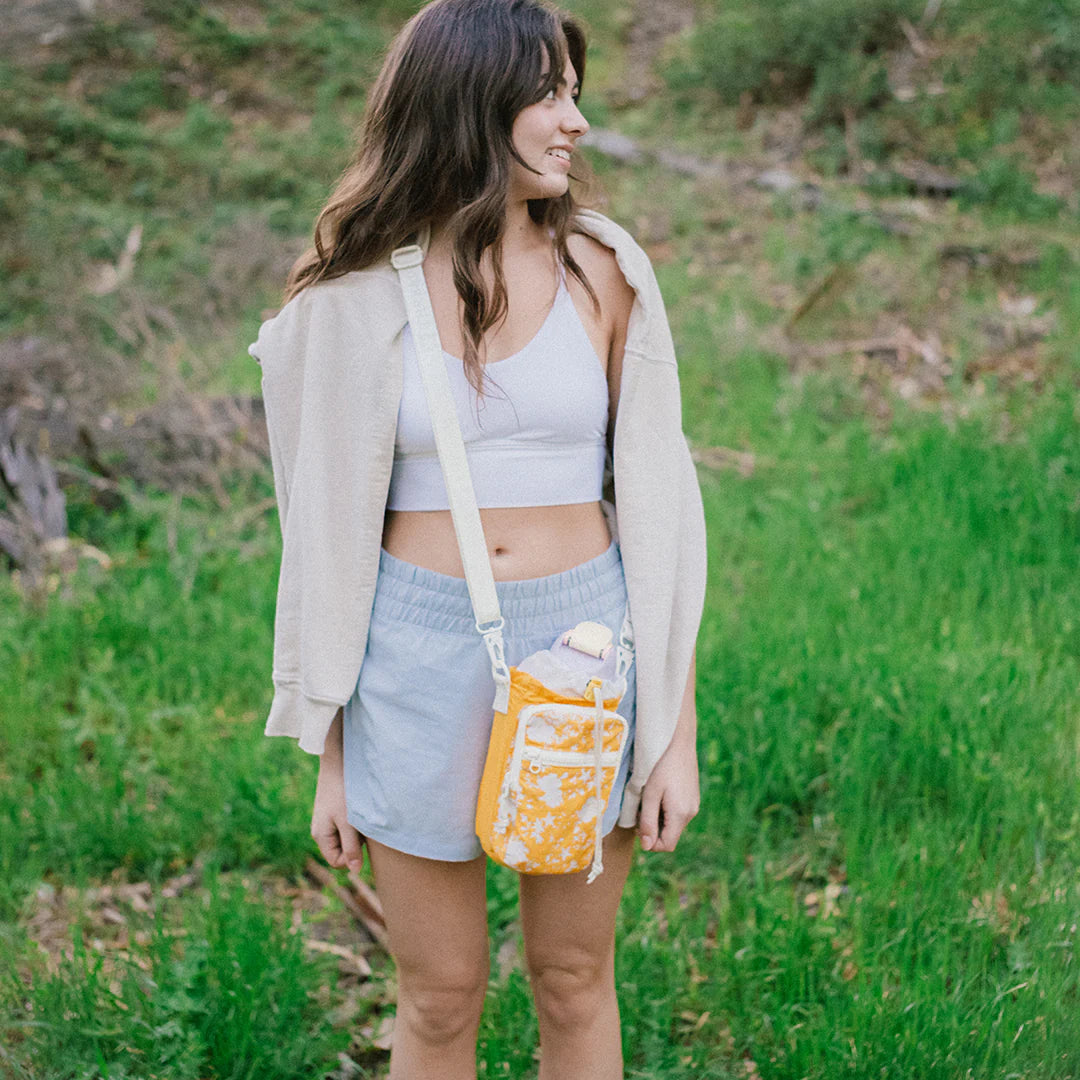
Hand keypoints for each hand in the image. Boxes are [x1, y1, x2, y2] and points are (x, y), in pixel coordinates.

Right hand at [312, 746, 365, 873]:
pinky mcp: (335, 810)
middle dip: (355, 842)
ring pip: (347, 836)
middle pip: (342, 850)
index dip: (352, 856)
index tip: (360, 837)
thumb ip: (351, 848)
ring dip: (357, 830)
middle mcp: (322, 830)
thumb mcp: (349, 823)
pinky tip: (360, 808)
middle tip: (361, 824)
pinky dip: (356, 820)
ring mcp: (328, 820)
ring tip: (360, 814)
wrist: (338, 762)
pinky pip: (347, 825)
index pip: (337, 861)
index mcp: (320, 836)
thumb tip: (355, 871)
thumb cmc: (343, 792)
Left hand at [637, 729, 699, 853]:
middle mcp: (691, 813)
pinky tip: (659, 795)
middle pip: (670, 835)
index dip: (650, 843)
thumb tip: (646, 846)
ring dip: (658, 819)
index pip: (667, 845)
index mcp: (681, 815)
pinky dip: (666, 811)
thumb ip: (648, 822)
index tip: (638, 827)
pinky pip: (678, 814)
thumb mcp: (650, 795)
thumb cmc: (662, 766)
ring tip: (649, 800)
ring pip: (673, 825)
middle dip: (653, 829)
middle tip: (641, 811)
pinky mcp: (692, 798)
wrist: (679, 743)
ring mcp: (693, 806)